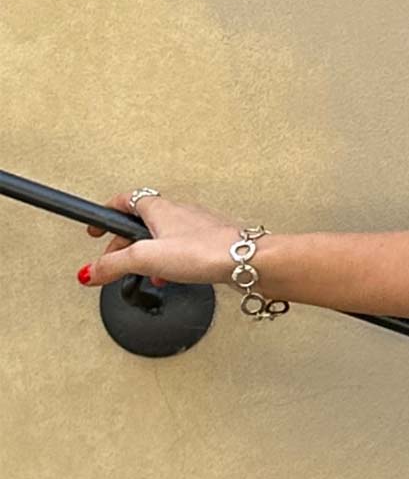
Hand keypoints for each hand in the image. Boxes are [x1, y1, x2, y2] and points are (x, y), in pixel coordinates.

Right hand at [76, 191, 245, 289]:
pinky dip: (175, 262)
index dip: (107, 213)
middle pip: (144, 223)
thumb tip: (88, 272)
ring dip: (153, 255)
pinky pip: (187, 250)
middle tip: (118, 260)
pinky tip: (180, 276)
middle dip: (128, 242)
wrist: (250, 262)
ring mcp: (200, 229)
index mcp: (158, 207)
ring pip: (167, 238)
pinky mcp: (216, 245)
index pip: (123, 201)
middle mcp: (180, 213)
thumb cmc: (206, 250)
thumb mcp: (146, 258)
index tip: (95, 226)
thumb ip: (114, 265)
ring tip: (149, 273)